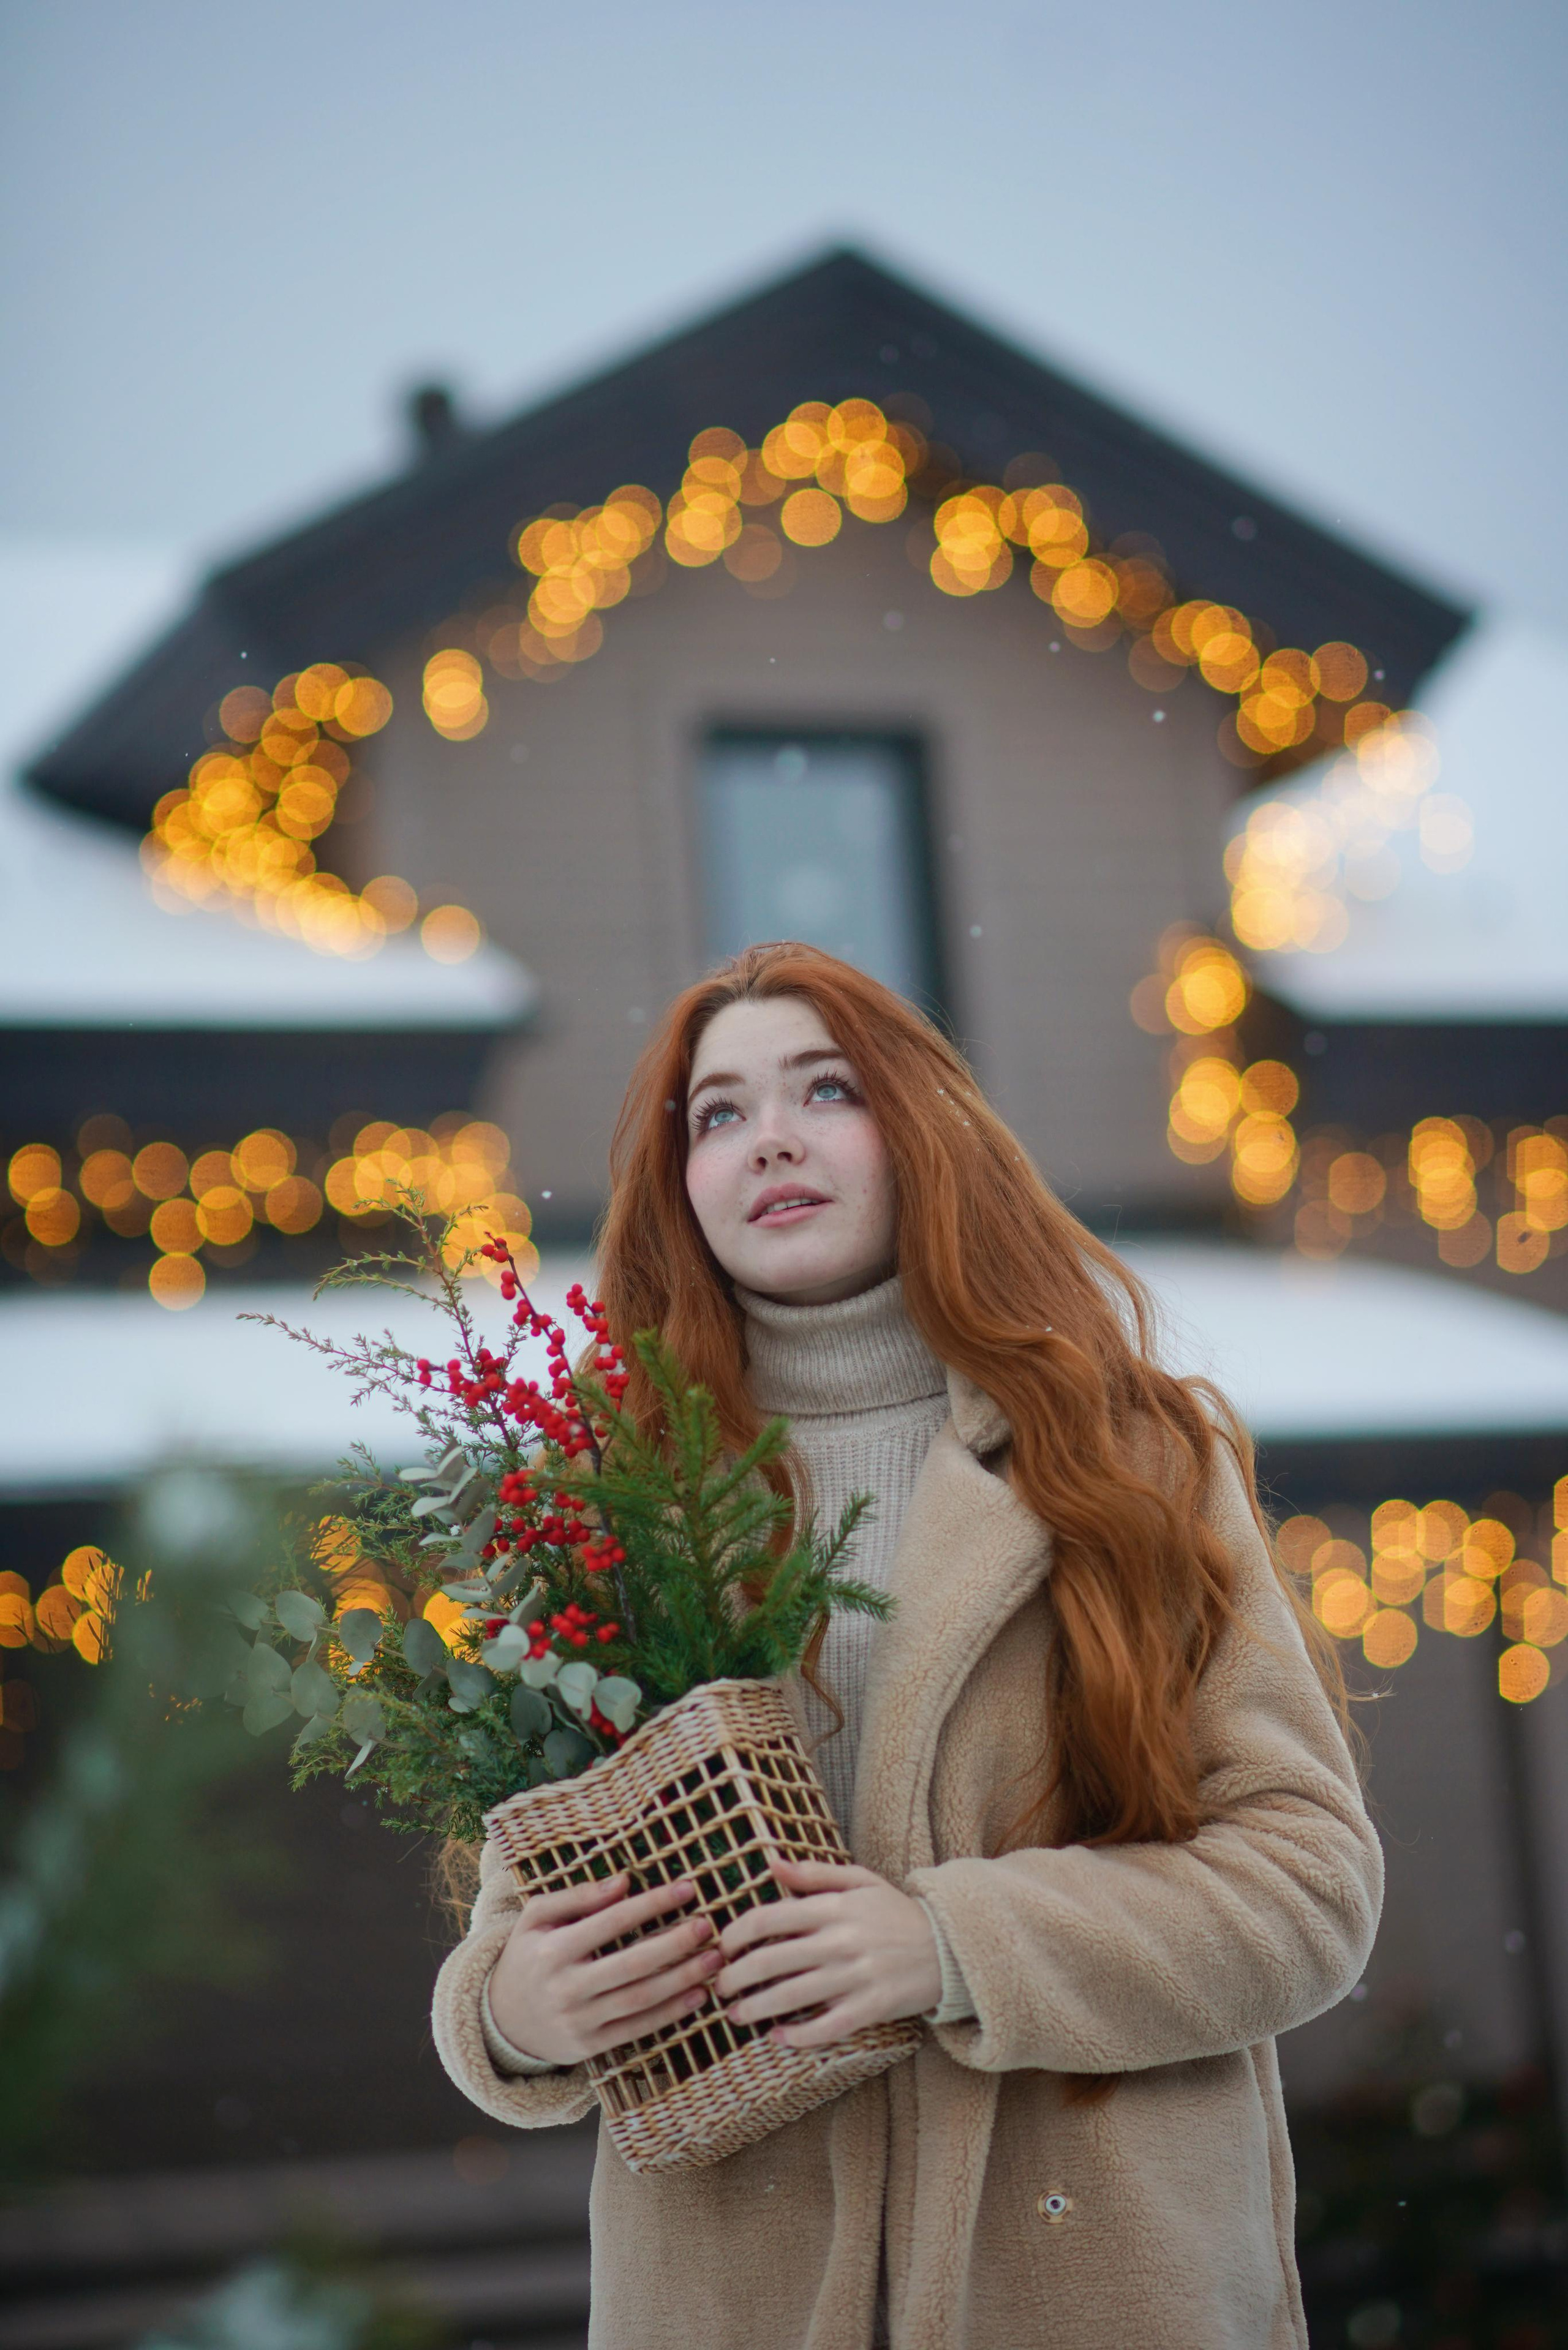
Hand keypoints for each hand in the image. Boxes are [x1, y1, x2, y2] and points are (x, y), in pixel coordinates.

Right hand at [487, 1873, 721, 2065]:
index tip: (686, 1888)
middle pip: (632, 1964)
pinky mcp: (590, 2047)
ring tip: (714, 1959)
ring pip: (641, 1999)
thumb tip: (623, 1882)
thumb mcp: (536, 1918)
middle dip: (675, 1944)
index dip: (651, 1904)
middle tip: (708, 1925)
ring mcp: (580, 2021)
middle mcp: (567, 1988)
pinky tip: (698, 1995)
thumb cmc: (528, 1956)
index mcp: (553, 1950)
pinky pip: (638, 2028)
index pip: (612, 1921)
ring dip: (683, 1979)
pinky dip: (671, 2013)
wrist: (502, 2021)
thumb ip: (577, 1897)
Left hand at [714, 1858, 940, 2049]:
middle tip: (719, 1986)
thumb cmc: (897, 1913)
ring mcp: (854, 1977)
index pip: (768, 1918)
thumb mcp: (860, 1881)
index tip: (722, 1946)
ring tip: (735, 2015)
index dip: (735, 1934)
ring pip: (790, 1997)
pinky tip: (777, 2037)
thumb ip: (814, 1873)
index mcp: (833, 1908)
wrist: (949, 1948)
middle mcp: (839, 1942)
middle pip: (770, 1962)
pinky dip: (796, 2036)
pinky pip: (825, 2027)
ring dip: (754, 2009)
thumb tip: (770, 1864)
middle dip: (734, 1977)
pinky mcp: (870, 2009)